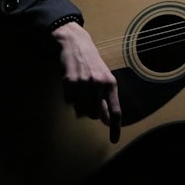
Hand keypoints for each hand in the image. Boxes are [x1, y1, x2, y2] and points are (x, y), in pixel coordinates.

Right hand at [51, 21, 121, 142]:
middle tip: (87, 98)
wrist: (75, 43)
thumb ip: (106, 100)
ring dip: (79, 106)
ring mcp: (84, 83)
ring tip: (80, 90)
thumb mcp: (104, 79)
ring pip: (81, 111)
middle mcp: (99, 84)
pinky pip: (69, 102)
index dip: (115, 128)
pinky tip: (72, 85)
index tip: (114, 141)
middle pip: (94, 115)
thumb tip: (108, 121)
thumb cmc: (92, 63)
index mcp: (111, 84)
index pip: (116, 111)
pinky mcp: (69, 82)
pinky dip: (69, 98)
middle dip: (90, 111)